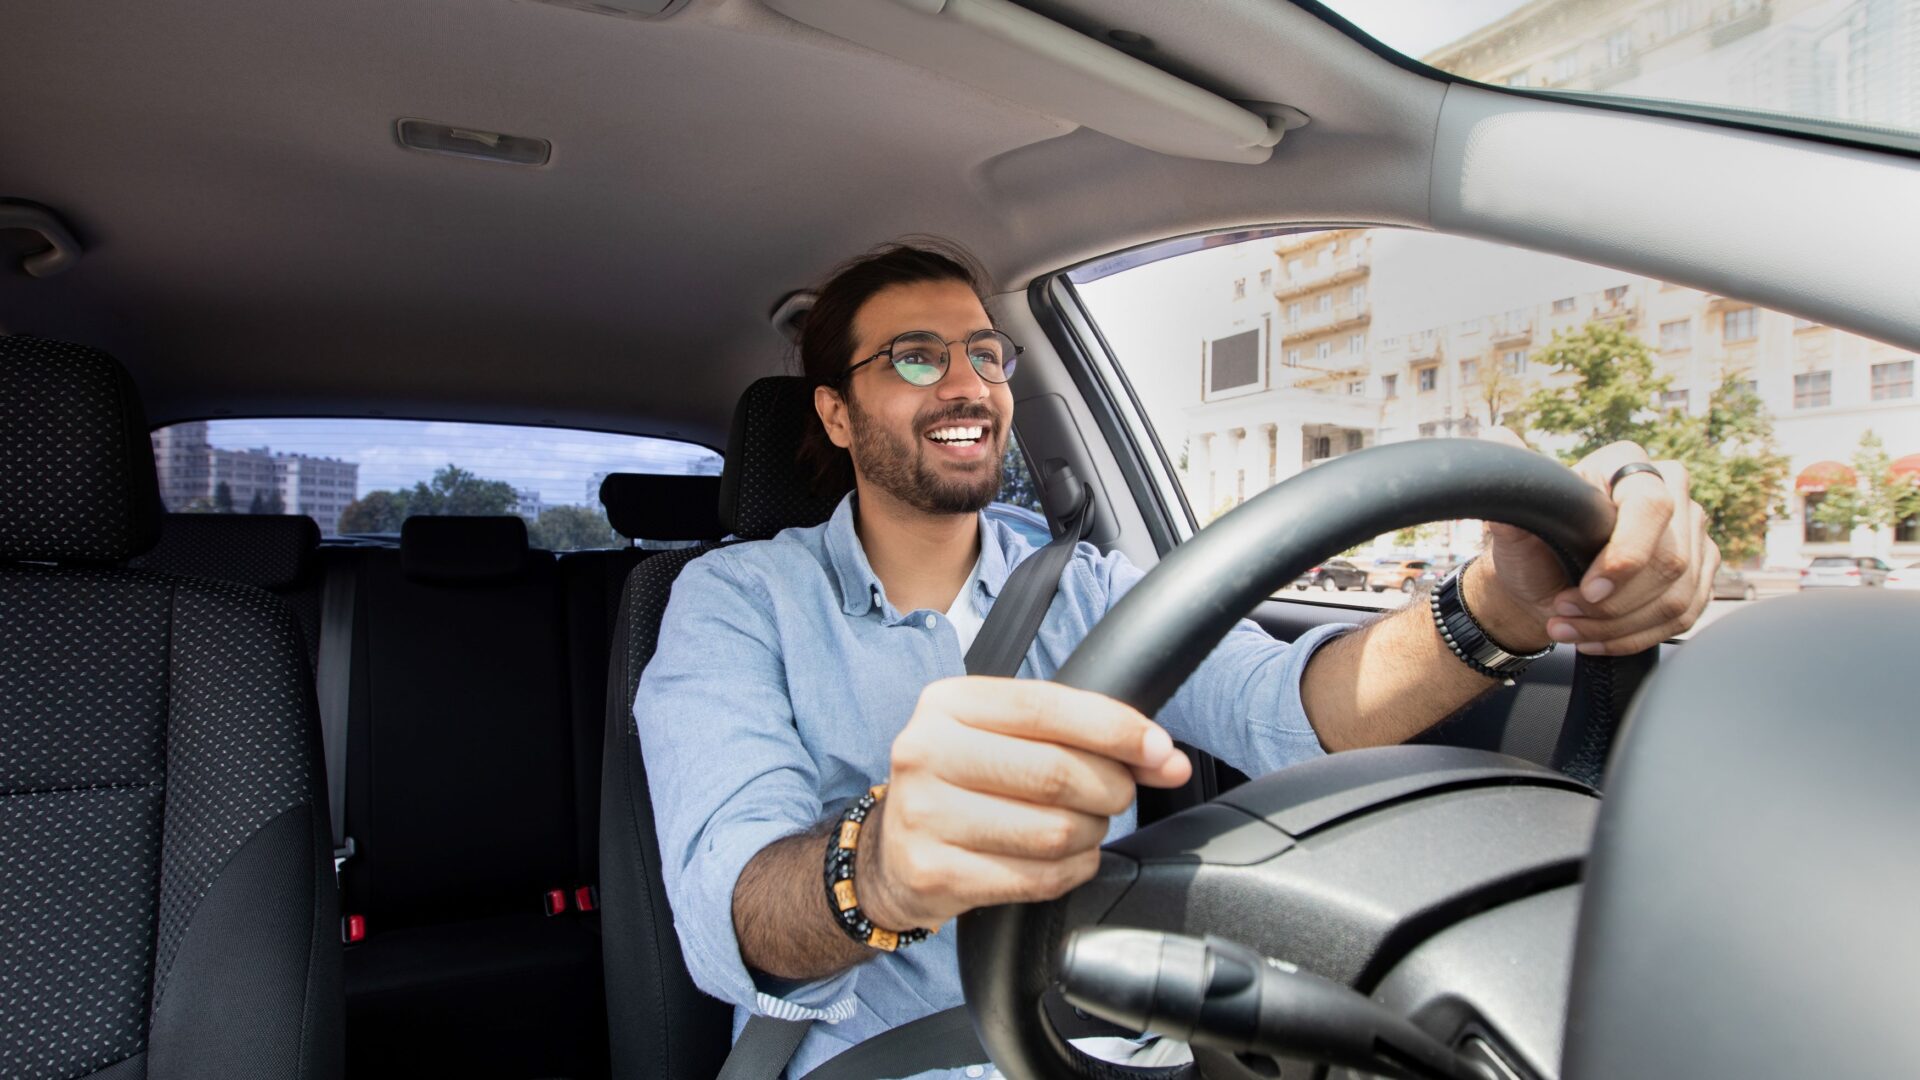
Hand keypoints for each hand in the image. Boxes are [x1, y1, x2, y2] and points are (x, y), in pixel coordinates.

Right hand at [857, 677, 1191, 932]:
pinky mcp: (933, 873)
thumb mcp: (1001, 737)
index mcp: (947, 704)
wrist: (889, 854)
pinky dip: (1071, 871)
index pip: (1046, 706)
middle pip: (1055, 771)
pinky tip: (1066, 860)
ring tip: (1084, 828)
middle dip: (1110, 788)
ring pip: (1053, 830)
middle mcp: (926, 752)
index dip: (1115, 728)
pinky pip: (1036, 878)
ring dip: (1092, 834)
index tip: (1160, 751)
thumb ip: (1076, 734)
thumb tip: (1165, 757)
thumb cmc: (963, 784)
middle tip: (1117, 796)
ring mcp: (924, 815)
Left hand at [1471, 435, 1719, 656]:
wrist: (1540, 582)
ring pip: (1677, 596)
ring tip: (1570, 629)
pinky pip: (1684, 615)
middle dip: (1612, 603)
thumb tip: (1498, 438)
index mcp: (1627, 463)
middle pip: (1670, 561)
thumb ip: (1513, 486)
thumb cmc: (1530, 546)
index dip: (1626, 555)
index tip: (1589, 590)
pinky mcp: (1699, 572)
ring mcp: (1692, 532)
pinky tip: (1596, 639)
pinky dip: (1635, 637)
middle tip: (1563, 613)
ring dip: (1619, 625)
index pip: (1651, 506)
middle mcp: (1671, 490)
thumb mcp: (1514, 519)